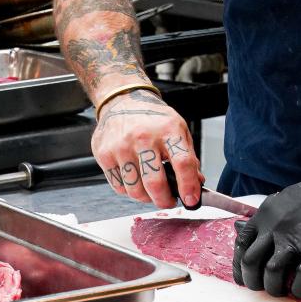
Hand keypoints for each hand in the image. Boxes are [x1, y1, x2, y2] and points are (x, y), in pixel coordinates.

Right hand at [92, 89, 202, 207]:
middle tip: (169, 201)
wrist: (123, 100)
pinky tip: (135, 181)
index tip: (191, 200)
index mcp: (168, 129)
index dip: (188, 186)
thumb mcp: (178, 129)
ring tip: (151, 191)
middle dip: (164, 200)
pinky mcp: (104, 154)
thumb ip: (189, 157)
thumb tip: (196, 184)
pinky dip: (129, 191)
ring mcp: (121, 146)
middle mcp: (144, 137)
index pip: (183, 163)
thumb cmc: (153, 117)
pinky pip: (119, 187)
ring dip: (146, 198)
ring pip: (135, 190)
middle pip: (155, 183)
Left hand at [233, 163, 300, 298]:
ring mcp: (296, 238)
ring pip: (271, 274)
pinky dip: (298, 291)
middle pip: (251, 262)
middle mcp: (276, 226)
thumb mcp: (285, 199)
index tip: (244, 277)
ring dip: (274, 288)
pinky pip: (300, 281)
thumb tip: (242, 228)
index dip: (239, 265)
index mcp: (267, 214)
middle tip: (263, 287)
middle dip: (253, 281)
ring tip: (283, 290)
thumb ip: (266, 217)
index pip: (241, 244)